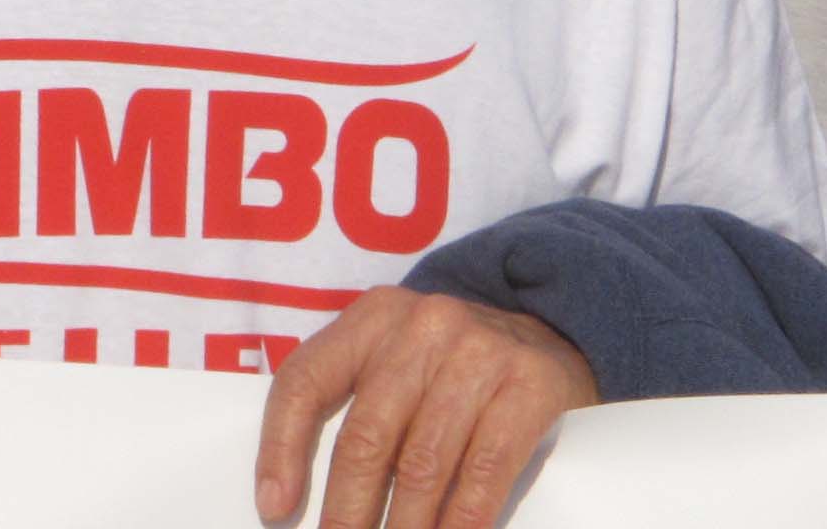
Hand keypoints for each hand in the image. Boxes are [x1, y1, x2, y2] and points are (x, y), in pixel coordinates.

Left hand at [255, 288, 596, 528]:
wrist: (551, 335)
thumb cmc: (451, 366)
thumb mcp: (394, 361)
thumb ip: (349, 406)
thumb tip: (286, 498)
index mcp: (373, 318)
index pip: (306, 381)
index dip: (281, 450)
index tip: (275, 510)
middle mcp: (423, 326)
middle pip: (367, 435)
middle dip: (347, 511)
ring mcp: (481, 351)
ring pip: (424, 462)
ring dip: (405, 528)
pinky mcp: (531, 383)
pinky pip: (486, 469)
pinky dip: (462, 520)